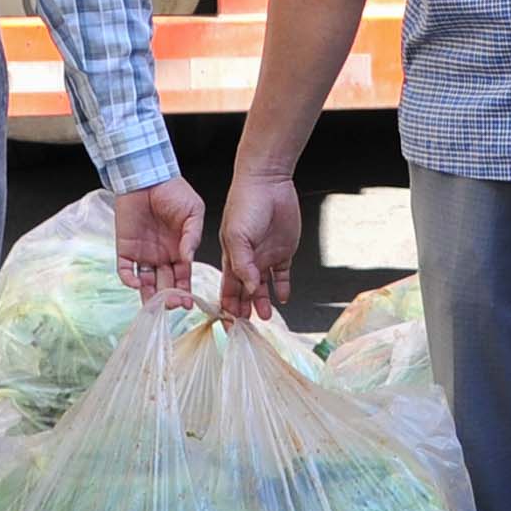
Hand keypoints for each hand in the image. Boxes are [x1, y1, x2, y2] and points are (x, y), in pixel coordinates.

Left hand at [114, 177, 204, 306]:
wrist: (148, 178)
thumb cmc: (174, 192)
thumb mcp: (193, 212)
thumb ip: (193, 236)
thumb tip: (189, 258)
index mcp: (179, 250)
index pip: (183, 277)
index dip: (185, 292)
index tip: (188, 304)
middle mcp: (162, 257)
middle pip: (165, 285)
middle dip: (169, 298)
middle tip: (172, 305)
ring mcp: (143, 255)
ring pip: (145, 283)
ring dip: (149, 296)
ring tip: (154, 306)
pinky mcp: (126, 249)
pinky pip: (126, 270)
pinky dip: (129, 280)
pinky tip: (136, 284)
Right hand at [218, 169, 303, 321]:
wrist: (268, 182)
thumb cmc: (246, 204)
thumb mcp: (237, 236)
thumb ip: (242, 265)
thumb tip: (250, 289)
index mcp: (231, 257)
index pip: (227, 288)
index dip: (227, 306)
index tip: (228, 323)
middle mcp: (248, 259)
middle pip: (244, 291)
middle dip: (243, 309)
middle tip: (245, 327)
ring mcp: (266, 256)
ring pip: (263, 287)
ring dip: (262, 302)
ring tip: (265, 317)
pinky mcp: (284, 251)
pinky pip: (283, 275)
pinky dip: (282, 288)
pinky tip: (282, 299)